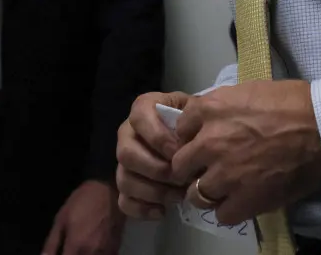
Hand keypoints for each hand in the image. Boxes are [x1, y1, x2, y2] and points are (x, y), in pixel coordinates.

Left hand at [41, 180, 124, 254]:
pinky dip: (97, 254)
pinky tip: (92, 248)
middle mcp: (92, 253)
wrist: (110, 190)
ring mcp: (106, 252)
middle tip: (69, 248)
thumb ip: (51, 243)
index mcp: (76, 246)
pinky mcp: (116, 248)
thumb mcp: (61, 218)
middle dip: (72, 254)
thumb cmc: (82, 202)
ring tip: (80, 248)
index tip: (61, 251)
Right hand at [115, 91, 190, 218]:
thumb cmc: (194, 121)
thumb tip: (189, 149)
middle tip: (181, 178)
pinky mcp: (126, 184)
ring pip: (124, 180)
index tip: (179, 151)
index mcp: (143, 109)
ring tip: (179, 195)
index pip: (139, 118)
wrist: (194, 134)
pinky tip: (163, 211)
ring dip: (153, 192)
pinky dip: (142, 209)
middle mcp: (127, 134)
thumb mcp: (196, 110)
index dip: (158, 137)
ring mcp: (124, 161)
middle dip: (156, 169)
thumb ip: (191, 121)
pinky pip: (124, 201)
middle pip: (126, 154)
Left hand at [172, 80, 320, 225]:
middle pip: (180, 164)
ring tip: (224, 189)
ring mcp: (224, 174)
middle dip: (192, 167)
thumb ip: (224, 106)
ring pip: (195, 194)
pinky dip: (229, 210)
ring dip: (207, 192)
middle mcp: (209, 142)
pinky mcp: (242, 200)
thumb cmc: (294, 103)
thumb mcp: (250, 90)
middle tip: (208, 168)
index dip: (191, 136)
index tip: (202, 141)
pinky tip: (242, 201)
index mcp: (211, 109)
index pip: (180, 127)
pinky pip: (221, 214)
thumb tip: (213, 119)